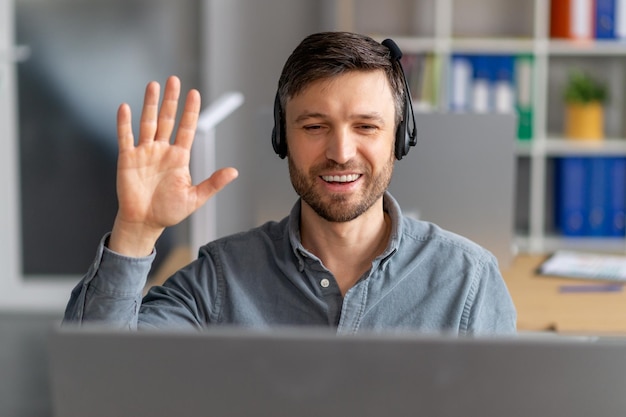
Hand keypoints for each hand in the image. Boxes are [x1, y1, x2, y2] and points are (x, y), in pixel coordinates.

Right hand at [109, 76, 237, 256]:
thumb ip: (213, 183)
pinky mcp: (127, 159)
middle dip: (171, 100)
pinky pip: (125, 138)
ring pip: (148, 123)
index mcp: (179, 157)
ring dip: (150, 104)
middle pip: (167, 119)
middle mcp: (162, 150)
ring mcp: (144, 152)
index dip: (191, 111)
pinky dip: (125, 123)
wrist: (145, 223)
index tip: (195, 93)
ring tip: (153, 86)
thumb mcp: (195, 198)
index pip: (187, 128)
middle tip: (174, 80)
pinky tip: (126, 108)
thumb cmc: (169, 211)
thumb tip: (234, 172)